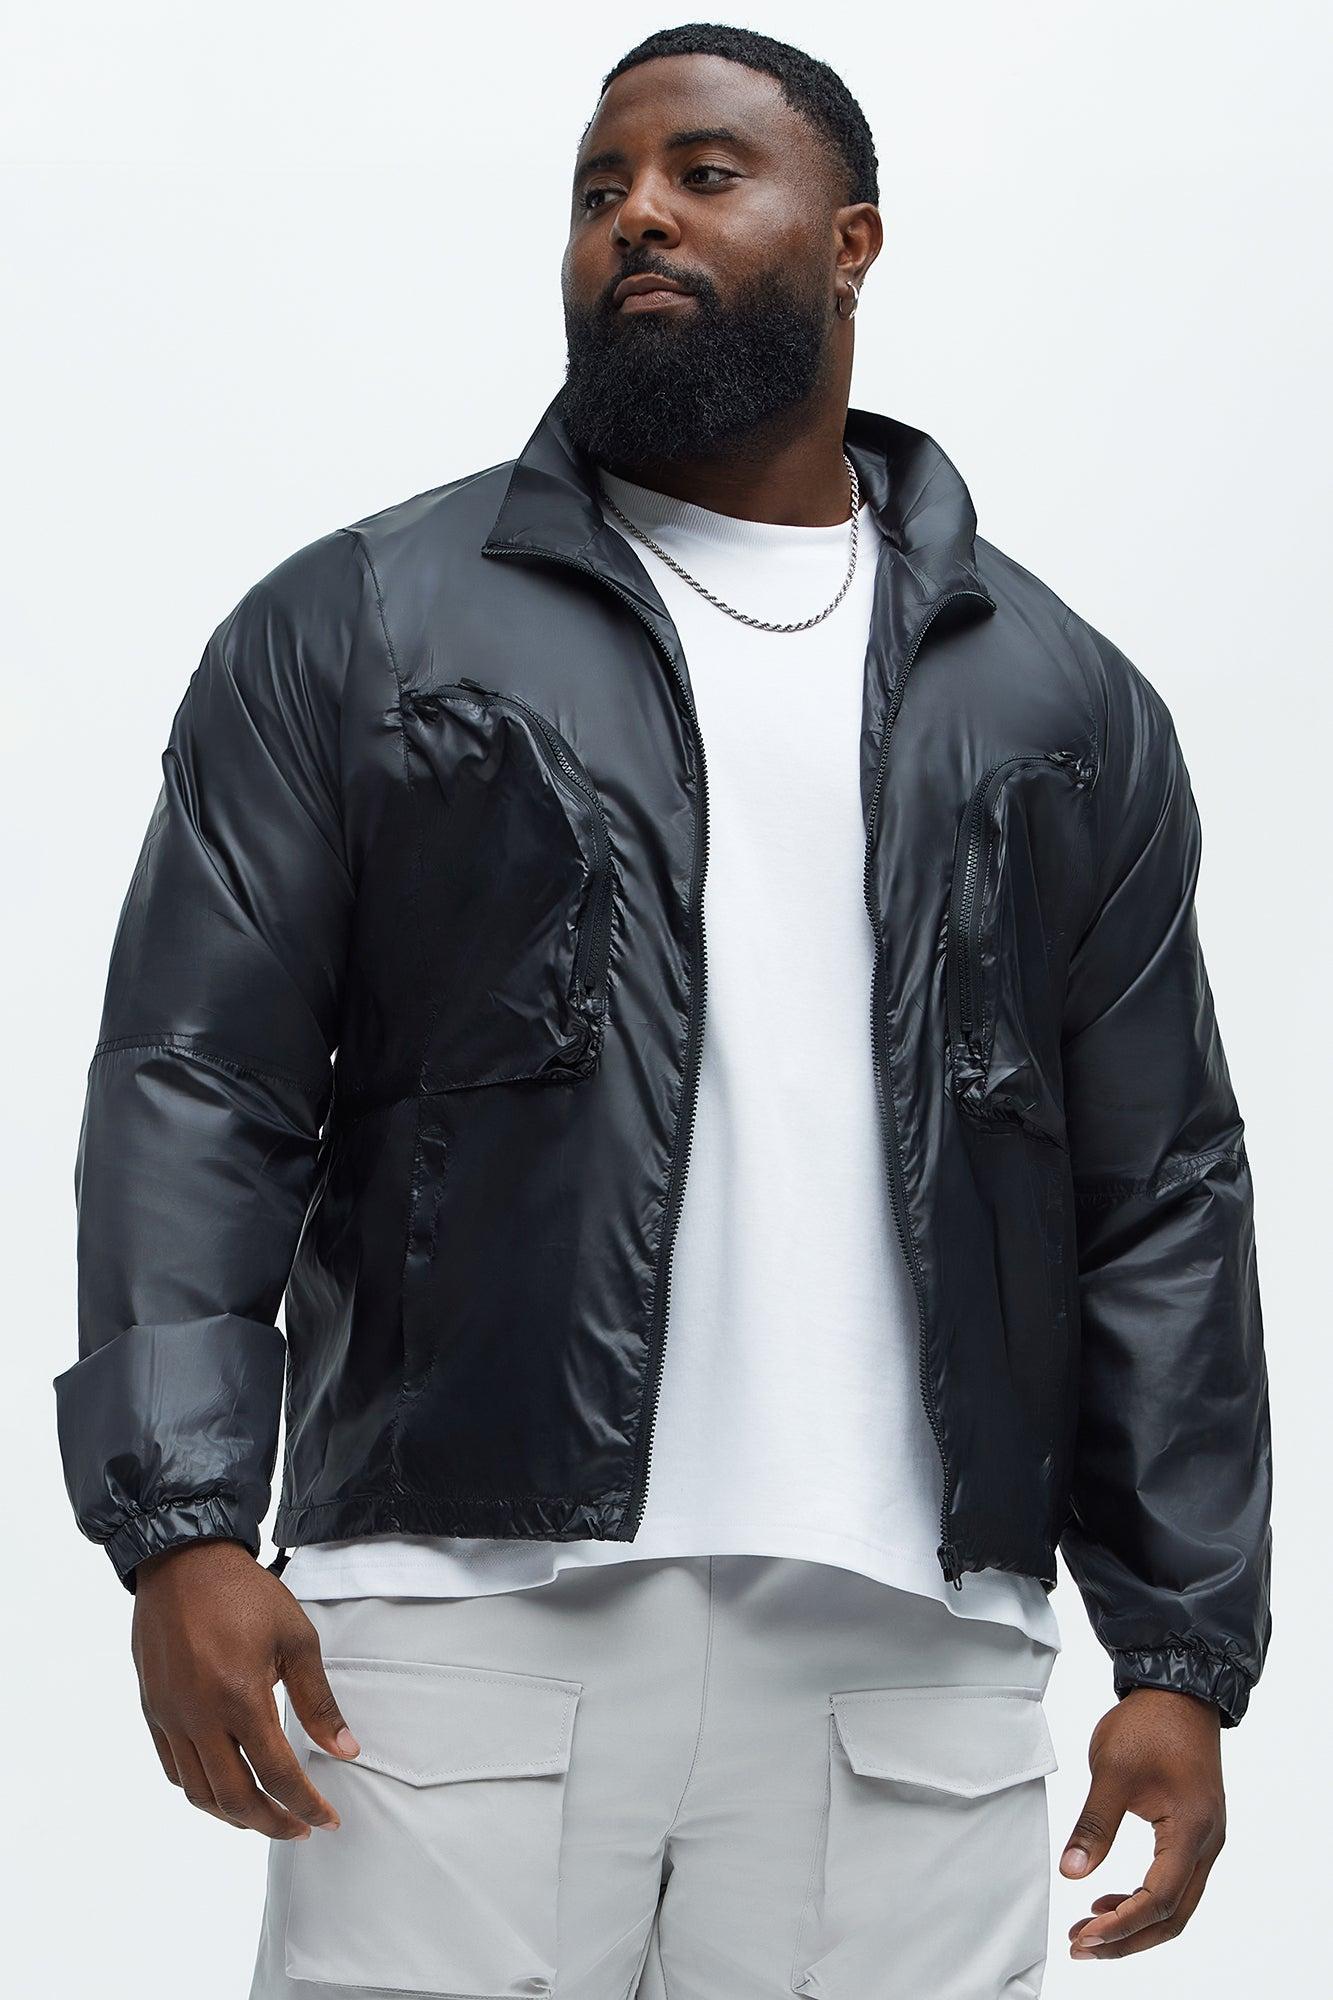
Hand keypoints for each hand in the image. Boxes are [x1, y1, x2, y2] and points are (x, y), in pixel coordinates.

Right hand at [131, 1537, 361, 1838]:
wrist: (183, 1562)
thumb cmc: (244, 1594)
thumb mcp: (296, 1638)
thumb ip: (318, 1701)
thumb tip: (345, 1750)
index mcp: (240, 1698)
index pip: (277, 1775)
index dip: (306, 1805)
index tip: (327, 1819)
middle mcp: (199, 1717)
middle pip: (235, 1799)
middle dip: (273, 1823)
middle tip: (300, 1829)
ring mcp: (171, 1717)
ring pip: (200, 1793)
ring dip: (236, 1816)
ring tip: (267, 1816)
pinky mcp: (153, 1711)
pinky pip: (174, 1769)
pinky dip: (201, 1791)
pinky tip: (224, 1788)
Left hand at [1059, 1686, 1226, 1959]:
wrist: (1178, 1691)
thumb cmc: (1150, 1724)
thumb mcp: (1113, 1771)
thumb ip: (1094, 1825)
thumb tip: (1072, 1871)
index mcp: (1191, 1831)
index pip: (1159, 1899)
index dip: (1122, 1925)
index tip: (1086, 1935)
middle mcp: (1207, 1843)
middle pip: (1173, 1915)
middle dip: (1128, 1937)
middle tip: (1084, 1945)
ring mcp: (1205, 1839)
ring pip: (1177, 1903)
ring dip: (1135, 1921)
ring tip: (1090, 1928)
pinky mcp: (1194, 1831)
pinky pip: (1176, 1882)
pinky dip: (1144, 1898)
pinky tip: (1110, 1899)